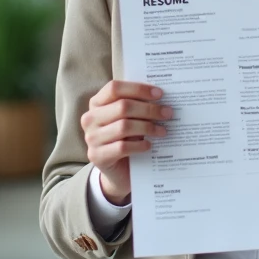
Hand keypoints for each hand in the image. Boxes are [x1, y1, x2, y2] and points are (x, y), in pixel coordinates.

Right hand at [81, 80, 172, 204]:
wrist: (119, 169)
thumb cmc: (127, 137)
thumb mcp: (130, 118)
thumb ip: (138, 104)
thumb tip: (162, 96)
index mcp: (96, 103)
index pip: (114, 88)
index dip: (138, 89)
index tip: (159, 94)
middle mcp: (90, 118)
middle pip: (122, 107)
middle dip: (149, 109)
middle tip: (168, 113)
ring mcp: (91, 138)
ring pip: (124, 126)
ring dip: (148, 127)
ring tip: (163, 130)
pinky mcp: (97, 156)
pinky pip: (122, 147)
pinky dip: (140, 145)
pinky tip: (149, 145)